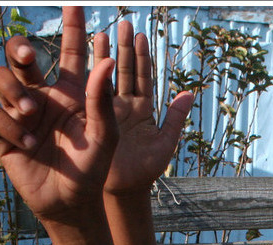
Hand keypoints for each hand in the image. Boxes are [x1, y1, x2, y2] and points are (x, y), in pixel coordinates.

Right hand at [0, 6, 117, 221]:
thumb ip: (103, 100)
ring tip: (31, 114)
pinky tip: (29, 144)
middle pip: (20, 58)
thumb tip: (106, 61)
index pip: (69, 53)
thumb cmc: (93, 169)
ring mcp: (22, 114)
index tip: (75, 5)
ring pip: (1, 81)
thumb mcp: (104, 135)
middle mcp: (44, 97)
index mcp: (71, 93)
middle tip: (28, 57)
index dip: (72, 28)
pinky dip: (10, 127)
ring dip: (13, 92)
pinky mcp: (5, 134)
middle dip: (18, 49)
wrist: (74, 202)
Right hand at [94, 22, 193, 195]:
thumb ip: (175, 118)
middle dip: (123, 47)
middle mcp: (125, 107)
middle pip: (124, 71)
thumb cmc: (145, 173)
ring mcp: (106, 111)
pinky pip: (89, 94)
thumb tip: (190, 92)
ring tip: (101, 32)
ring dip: (104, 55)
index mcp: (144, 111)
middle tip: (122, 23)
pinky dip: (87, 76)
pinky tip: (82, 59)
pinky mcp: (91, 119)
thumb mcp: (164, 144)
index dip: (142, 57)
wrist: (122, 192)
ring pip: (106, 77)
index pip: (144, 78)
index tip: (139, 34)